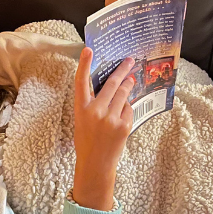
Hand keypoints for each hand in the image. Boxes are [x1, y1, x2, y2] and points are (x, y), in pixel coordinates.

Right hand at [72, 47, 134, 210]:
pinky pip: (128, 109)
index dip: (84, 64)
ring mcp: (111, 118)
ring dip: (128, 85)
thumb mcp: (83, 120)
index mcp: (81, 108)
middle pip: (111, 83)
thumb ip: (93, 103)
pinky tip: (122, 114)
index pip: (81, 81)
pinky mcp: (124, 125)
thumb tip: (111, 87)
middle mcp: (96, 110)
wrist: (96, 164)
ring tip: (131, 79)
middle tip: (129, 61)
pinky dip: (127, 109)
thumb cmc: (87, 141)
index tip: (88, 49)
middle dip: (122, 70)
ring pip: (123, 94)